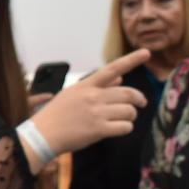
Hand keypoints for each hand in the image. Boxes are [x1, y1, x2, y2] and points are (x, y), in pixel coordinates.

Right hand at [31, 49, 149, 155]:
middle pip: (128, 93)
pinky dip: (125, 128)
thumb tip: (120, 78)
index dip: (131, 60)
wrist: (41, 135)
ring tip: (123, 119)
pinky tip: (118, 129)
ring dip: (130, 116)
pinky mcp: (98, 130)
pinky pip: (125, 127)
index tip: (146, 53)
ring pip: (129, 111)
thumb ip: (98, 86)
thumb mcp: (72, 94)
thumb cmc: (55, 115)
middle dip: (138, 99)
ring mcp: (96, 113)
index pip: (112, 69)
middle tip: (140, 103)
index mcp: (86, 86)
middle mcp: (93, 97)